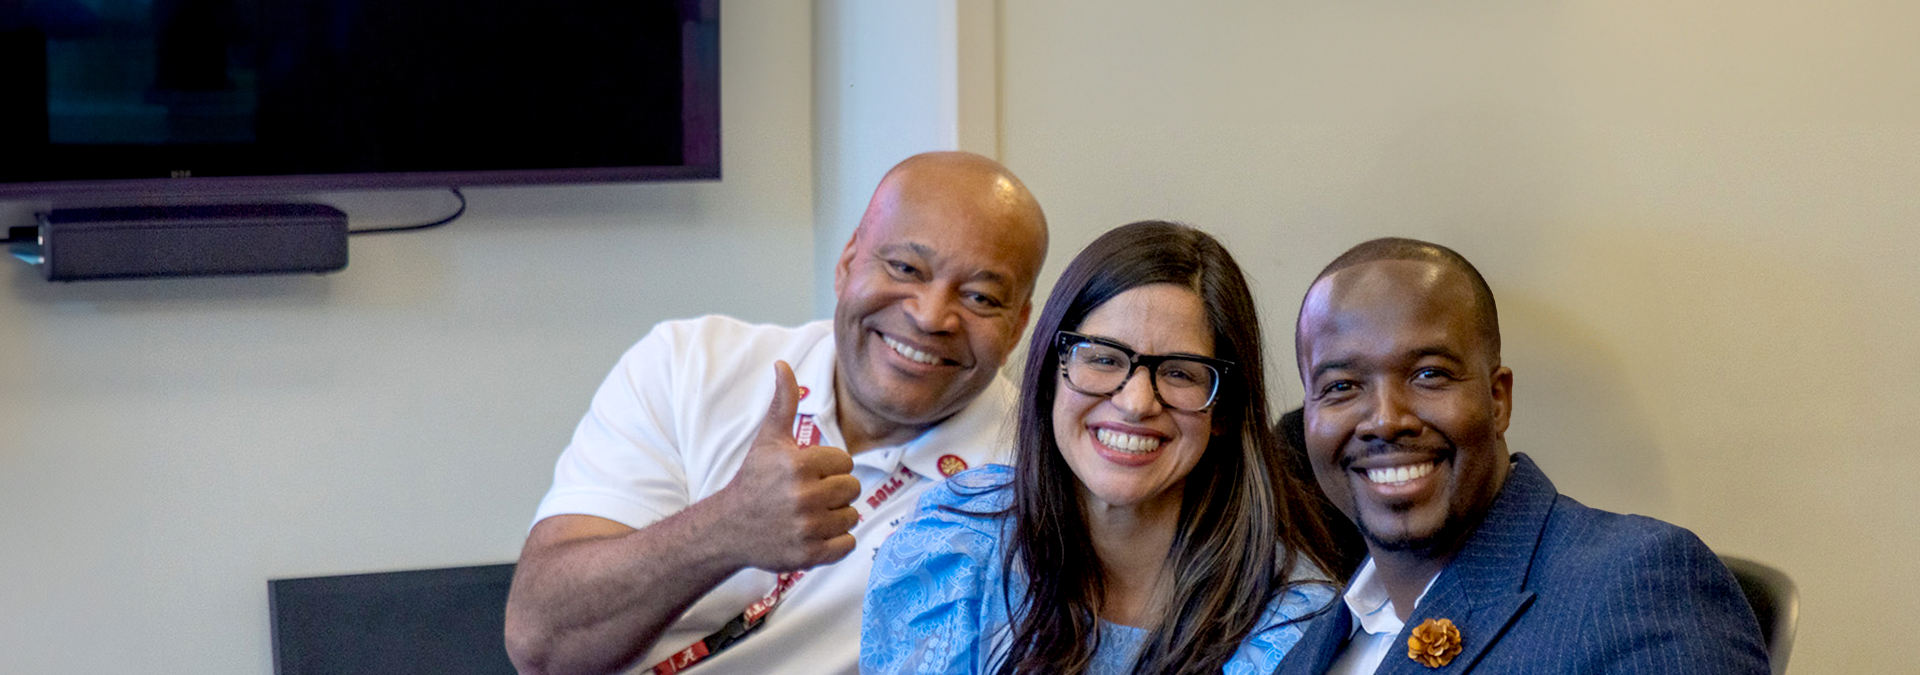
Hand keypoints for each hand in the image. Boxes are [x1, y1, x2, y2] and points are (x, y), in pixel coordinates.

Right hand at [710, 361, 861, 571]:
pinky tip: (813, 533)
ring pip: (851, 516)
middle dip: (834, 491)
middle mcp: (803, 497)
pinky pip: (848, 544)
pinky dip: (836, 542)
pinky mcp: (809, 555)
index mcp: (798, 465)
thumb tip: (783, 364)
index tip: (807, 473)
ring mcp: (806, 529)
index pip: (845, 463)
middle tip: (809, 495)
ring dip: (836, 516)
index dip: (829, 467)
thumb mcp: (769, 439)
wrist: (728, 528)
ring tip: (810, 514)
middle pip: (852, 489)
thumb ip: (784, 402)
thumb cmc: (754, 479)